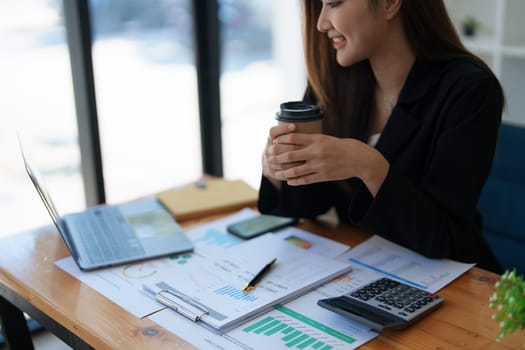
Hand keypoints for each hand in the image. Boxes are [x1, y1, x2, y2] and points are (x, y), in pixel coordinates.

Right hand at [262, 123, 302, 181]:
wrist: (271, 163)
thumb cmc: (283, 147)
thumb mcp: (283, 137)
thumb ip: (290, 132)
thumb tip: (302, 123)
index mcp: (270, 140)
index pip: (273, 132)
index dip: (282, 129)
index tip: (294, 125)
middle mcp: (268, 151)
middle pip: (276, 148)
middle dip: (291, 147)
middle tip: (303, 146)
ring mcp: (270, 163)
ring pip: (280, 162)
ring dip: (293, 161)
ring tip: (305, 159)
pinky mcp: (274, 173)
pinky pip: (283, 174)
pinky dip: (293, 172)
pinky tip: (302, 170)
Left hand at [269, 132, 389, 196]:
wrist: (358, 158)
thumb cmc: (341, 146)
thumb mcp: (325, 138)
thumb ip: (311, 139)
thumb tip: (294, 138)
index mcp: (316, 140)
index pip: (293, 137)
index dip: (281, 140)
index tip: (273, 143)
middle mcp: (316, 152)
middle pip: (290, 154)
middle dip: (277, 157)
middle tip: (268, 159)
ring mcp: (319, 165)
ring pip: (295, 170)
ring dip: (283, 172)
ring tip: (276, 173)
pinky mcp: (323, 176)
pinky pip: (305, 180)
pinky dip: (295, 181)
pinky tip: (289, 181)